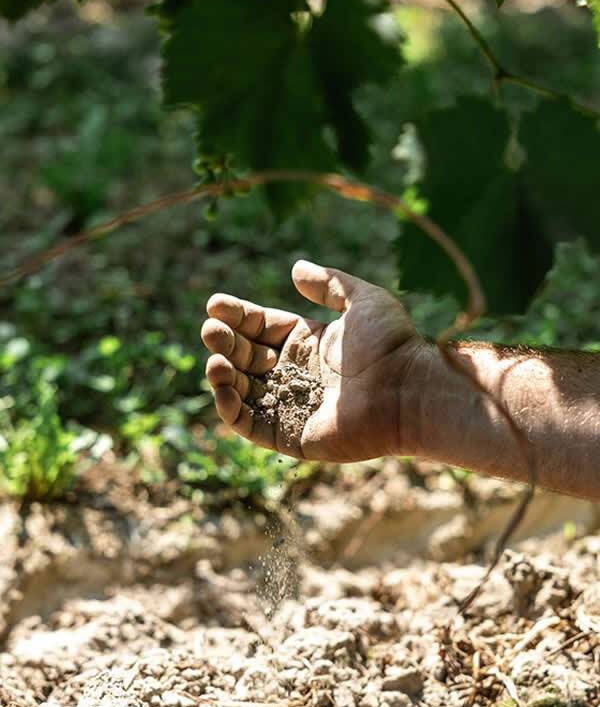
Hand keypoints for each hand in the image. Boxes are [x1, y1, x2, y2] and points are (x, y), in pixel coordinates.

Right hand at [201, 260, 426, 460]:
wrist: (409, 391)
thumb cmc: (391, 345)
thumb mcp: (363, 300)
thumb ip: (330, 284)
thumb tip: (295, 268)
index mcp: (310, 344)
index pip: (262, 328)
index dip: (239, 316)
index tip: (215, 305)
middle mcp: (299, 375)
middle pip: (248, 358)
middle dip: (226, 342)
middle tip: (211, 330)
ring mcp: (294, 407)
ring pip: (244, 391)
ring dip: (224, 375)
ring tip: (216, 360)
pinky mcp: (293, 437)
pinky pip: (251, 425)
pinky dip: (231, 409)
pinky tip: (222, 387)